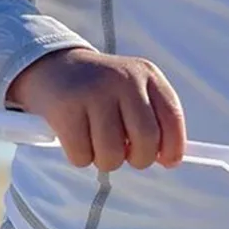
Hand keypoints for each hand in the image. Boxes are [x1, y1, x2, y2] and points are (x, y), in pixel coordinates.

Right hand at [7, 48, 185, 172]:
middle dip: (139, 159)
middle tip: (126, 154)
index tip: (167, 161)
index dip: (174, 146)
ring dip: (106, 160)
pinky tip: (77, 138)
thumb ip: (154, 119)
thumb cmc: (101, 90)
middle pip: (147, 139)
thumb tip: (170, 160)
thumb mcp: (133, 90)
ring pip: (113, 154)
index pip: (172, 116)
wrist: (55, 67)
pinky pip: (82, 156)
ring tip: (98, 143)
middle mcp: (124, 79)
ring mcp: (95, 91)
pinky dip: (81, 157)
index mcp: (146, 74)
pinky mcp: (67, 107)